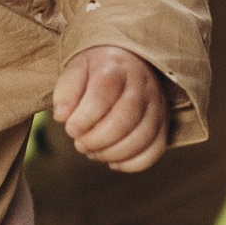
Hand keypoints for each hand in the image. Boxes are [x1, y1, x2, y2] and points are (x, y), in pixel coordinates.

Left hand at [52, 44, 170, 173]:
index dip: (85, 116)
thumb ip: (66, 91)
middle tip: (80, 144)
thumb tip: (62, 116)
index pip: (104, 92)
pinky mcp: (163, 123)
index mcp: (116, 68)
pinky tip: (113, 161)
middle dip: (99, 138)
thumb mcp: (76, 70)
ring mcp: (156, 105)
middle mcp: (142, 85)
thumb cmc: (97, 71)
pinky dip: (133, 163)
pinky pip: (156, 149)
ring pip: (143, 136)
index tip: (70, 128)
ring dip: (114, 153)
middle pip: (126, 117)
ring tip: (93, 152)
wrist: (128, 62)